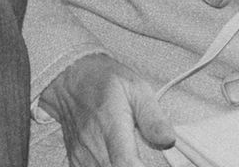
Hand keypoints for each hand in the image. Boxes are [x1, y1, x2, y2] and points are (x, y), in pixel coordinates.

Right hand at [39, 53, 176, 166]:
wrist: (70, 79)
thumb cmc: (104, 82)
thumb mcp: (136, 88)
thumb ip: (153, 117)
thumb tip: (168, 140)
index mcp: (110, 123)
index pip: (124, 163)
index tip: (152, 166)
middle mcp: (92, 143)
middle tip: (144, 158)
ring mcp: (80, 155)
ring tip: (132, 158)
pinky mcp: (75, 161)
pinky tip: (115, 161)